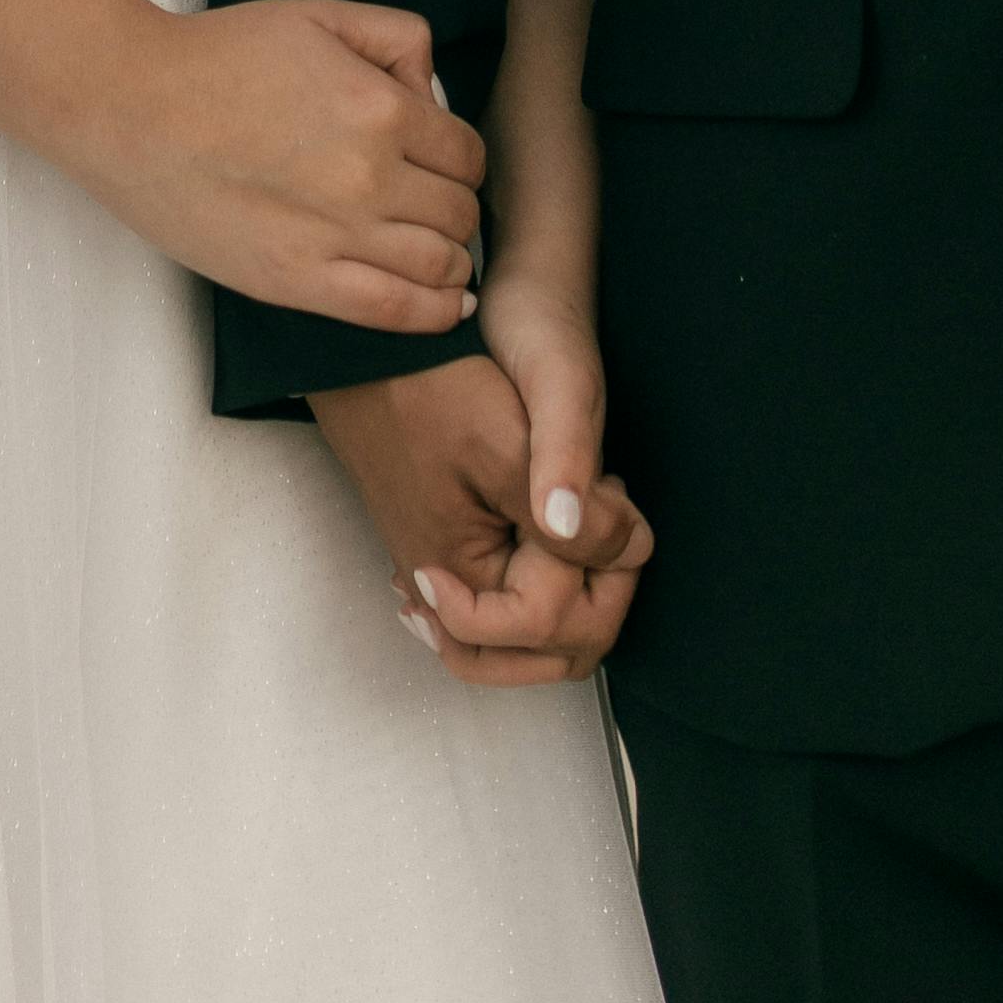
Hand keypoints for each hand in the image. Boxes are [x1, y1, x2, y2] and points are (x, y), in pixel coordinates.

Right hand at [97, 0, 485, 335]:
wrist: (132, 106)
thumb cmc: (220, 55)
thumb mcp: (319, 14)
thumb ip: (396, 37)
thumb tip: (434, 91)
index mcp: (381, 109)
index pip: (467, 154)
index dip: (460, 159)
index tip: (441, 164)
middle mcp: (371, 178)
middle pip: (460, 212)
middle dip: (456, 206)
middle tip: (431, 203)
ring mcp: (335, 236)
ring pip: (439, 265)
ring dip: (450, 259)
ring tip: (436, 252)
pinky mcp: (296, 281)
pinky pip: (393, 311)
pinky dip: (434, 312)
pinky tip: (446, 304)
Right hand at [315, 331, 652, 691]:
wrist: (371, 350)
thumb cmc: (432, 388)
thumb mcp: (511, 442)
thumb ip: (570, 512)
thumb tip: (632, 553)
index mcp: (458, 575)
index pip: (551, 631)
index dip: (601, 578)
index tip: (608, 505)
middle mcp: (443, 592)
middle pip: (539, 651)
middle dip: (595, 597)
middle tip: (610, 522)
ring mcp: (439, 573)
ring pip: (525, 633)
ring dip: (573, 588)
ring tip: (586, 521)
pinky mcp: (444, 548)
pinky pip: (502, 601)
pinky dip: (544, 578)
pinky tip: (558, 533)